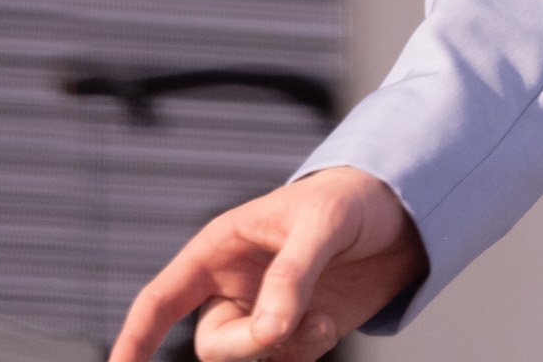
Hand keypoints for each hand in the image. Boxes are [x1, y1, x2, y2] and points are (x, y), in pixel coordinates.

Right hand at [111, 166, 425, 361]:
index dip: (135, 337)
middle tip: (284, 330)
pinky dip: (303, 354)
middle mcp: (236, 286)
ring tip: (323, 320)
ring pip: (251, 358)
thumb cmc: (353, 197)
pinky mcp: (299, 330)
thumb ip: (293, 276)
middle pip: (213, 343)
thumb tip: (270, 330)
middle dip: (245, 345)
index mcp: (220, 248)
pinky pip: (285, 361)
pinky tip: (330, 325)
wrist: (407, 212)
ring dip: (284, 350)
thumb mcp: (321, 224)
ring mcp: (267, 311)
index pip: (162, 298)